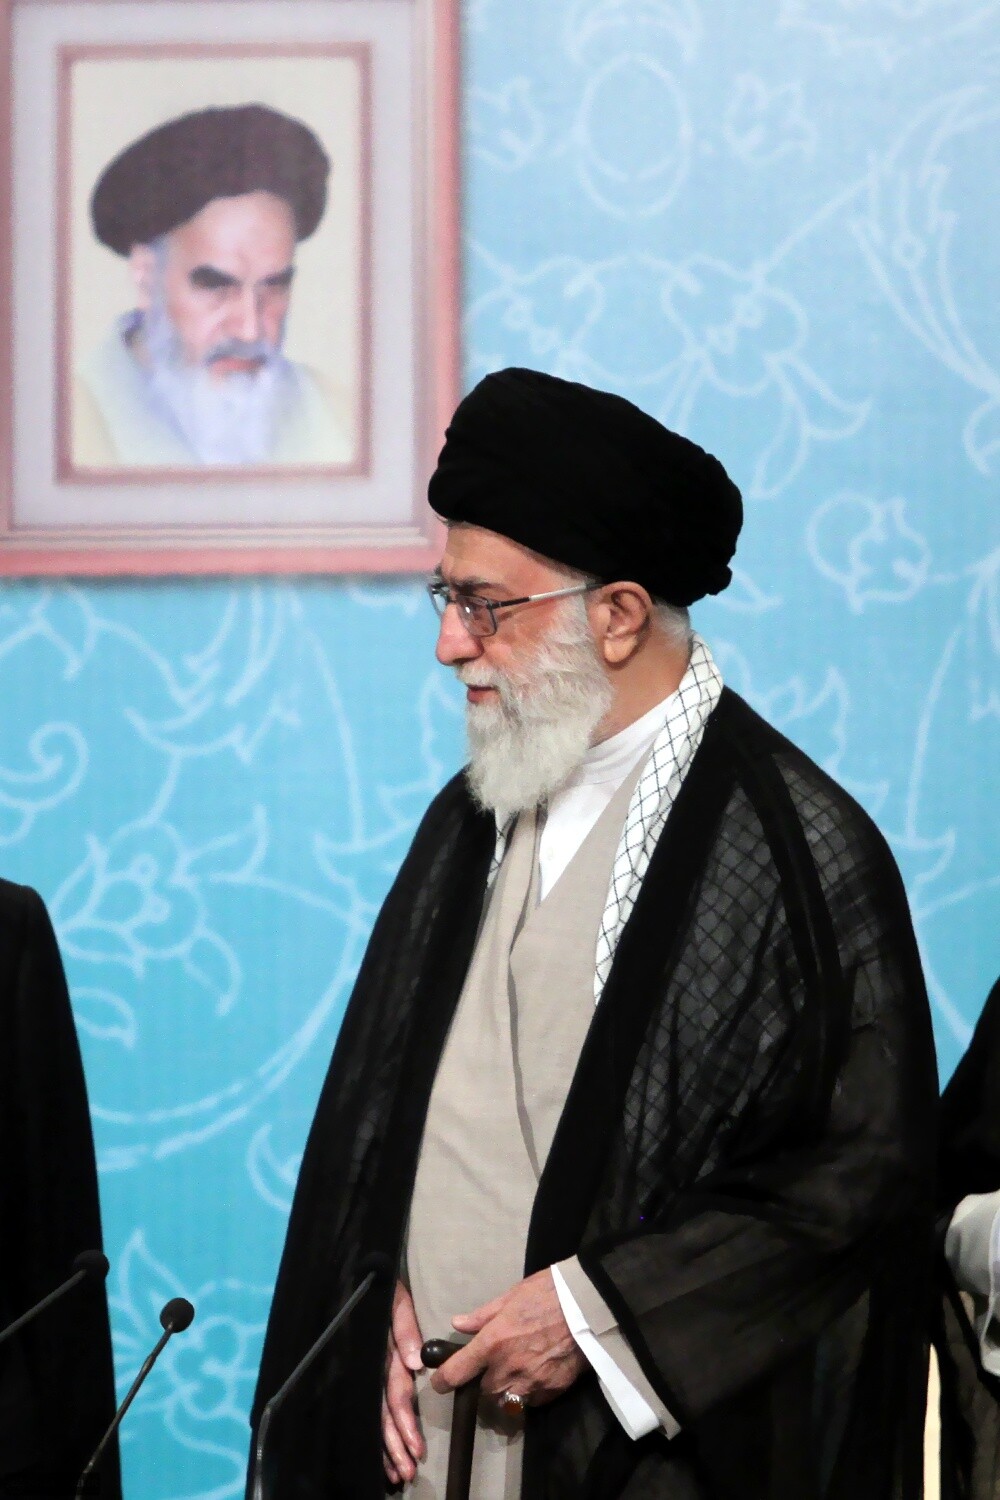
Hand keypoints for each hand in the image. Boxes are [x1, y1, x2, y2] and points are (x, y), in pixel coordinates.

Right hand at [382, 1280, 424, 1485]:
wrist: (355, 1275)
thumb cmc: (378, 1288)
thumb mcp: (395, 1302)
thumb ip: (404, 1330)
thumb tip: (415, 1365)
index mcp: (381, 1353)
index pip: (394, 1395)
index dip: (405, 1424)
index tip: (417, 1450)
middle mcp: (371, 1368)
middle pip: (383, 1414)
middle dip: (395, 1446)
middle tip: (408, 1473)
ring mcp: (364, 1372)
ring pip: (374, 1416)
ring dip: (386, 1446)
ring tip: (398, 1473)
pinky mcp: (363, 1372)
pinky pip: (368, 1406)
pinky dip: (376, 1432)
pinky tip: (383, 1454)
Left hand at [429, 1269, 585, 1408]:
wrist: (587, 1305)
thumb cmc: (546, 1292)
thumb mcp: (510, 1296)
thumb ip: (482, 1316)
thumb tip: (458, 1324)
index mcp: (493, 1343)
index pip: (458, 1372)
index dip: (443, 1381)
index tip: (440, 1384)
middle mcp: (508, 1368)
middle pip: (485, 1391)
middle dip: (485, 1382)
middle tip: (493, 1367)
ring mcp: (531, 1383)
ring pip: (507, 1401)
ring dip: (505, 1391)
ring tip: (513, 1375)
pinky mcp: (552, 1390)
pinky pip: (533, 1401)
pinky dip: (530, 1393)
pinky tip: (536, 1376)